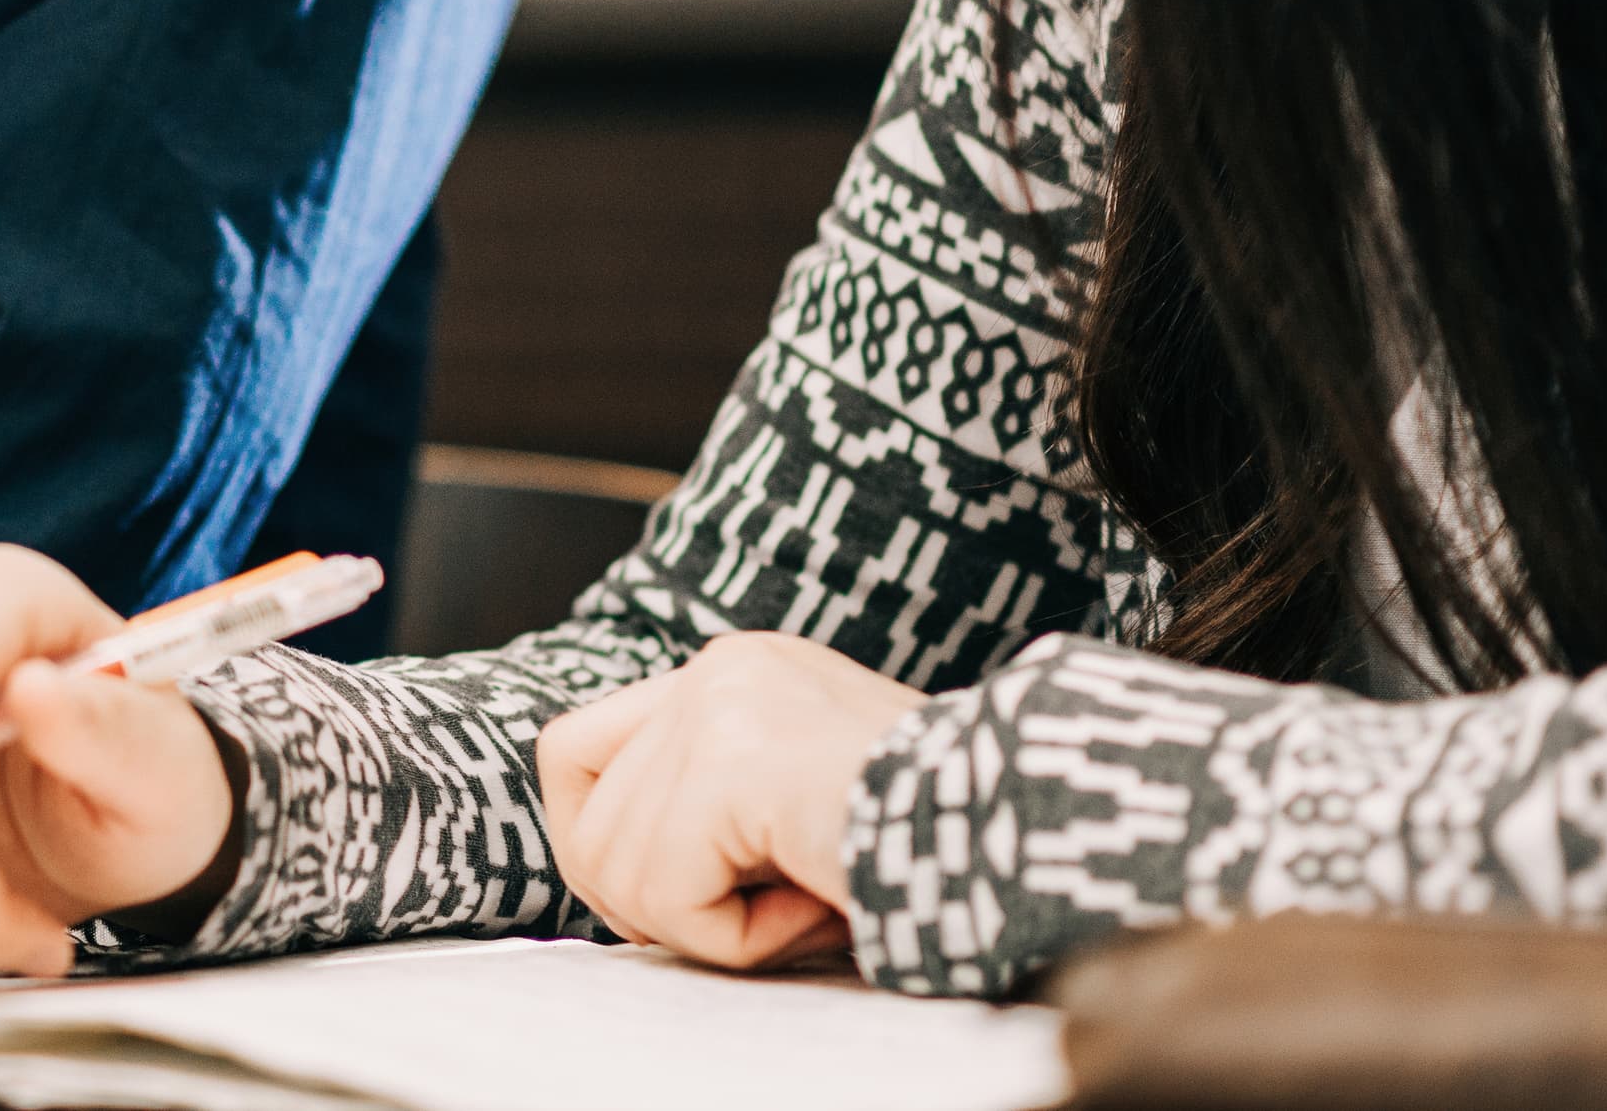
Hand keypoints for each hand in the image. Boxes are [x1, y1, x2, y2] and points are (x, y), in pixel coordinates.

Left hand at [536, 632, 925, 969]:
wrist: (1033, 837)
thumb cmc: (934, 847)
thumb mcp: (793, 813)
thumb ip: (708, 816)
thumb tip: (609, 882)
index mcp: (735, 672)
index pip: (573, 749)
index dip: (600, 846)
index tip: (672, 903)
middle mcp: (720, 666)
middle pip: (583, 817)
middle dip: (658, 903)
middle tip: (763, 918)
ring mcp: (722, 702)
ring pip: (617, 868)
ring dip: (714, 925)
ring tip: (809, 901)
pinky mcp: (734, 761)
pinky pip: (667, 894)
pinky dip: (737, 939)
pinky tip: (818, 905)